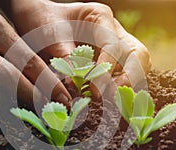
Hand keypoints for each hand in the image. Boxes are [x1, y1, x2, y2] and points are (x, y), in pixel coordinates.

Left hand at [0, 0, 150, 97]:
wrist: (37, 19)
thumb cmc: (42, 21)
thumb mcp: (50, 35)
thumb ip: (65, 57)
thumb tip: (75, 87)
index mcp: (100, 16)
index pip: (113, 45)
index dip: (107, 69)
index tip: (94, 90)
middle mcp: (113, 31)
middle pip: (138, 55)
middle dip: (130, 79)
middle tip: (112, 99)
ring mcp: (115, 46)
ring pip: (136, 67)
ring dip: (127, 88)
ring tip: (112, 106)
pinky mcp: (111, 61)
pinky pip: (123, 76)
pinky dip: (119, 90)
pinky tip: (109, 104)